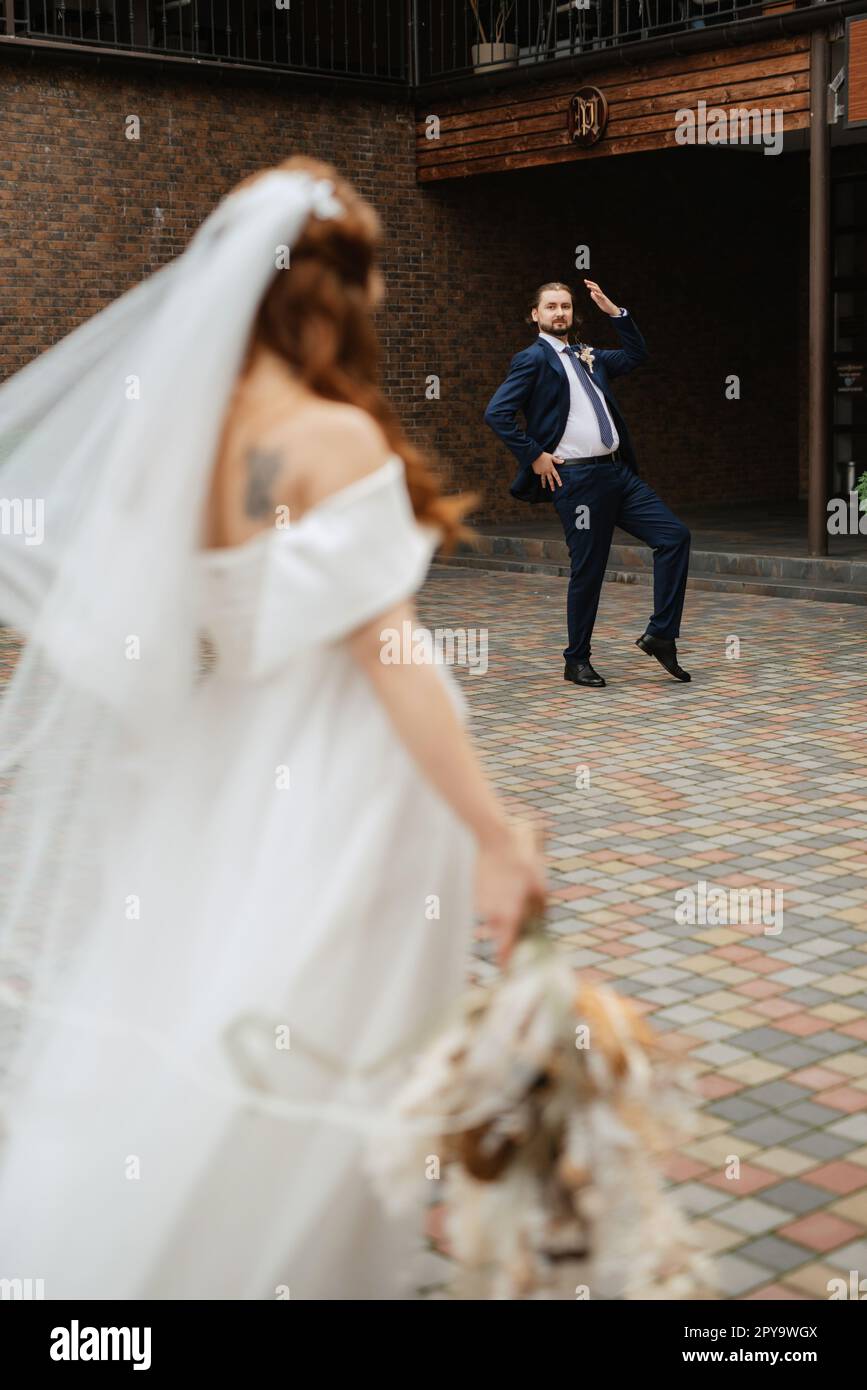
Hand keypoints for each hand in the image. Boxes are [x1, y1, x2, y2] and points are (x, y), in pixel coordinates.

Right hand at [475, 817, 547, 967]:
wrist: (494, 837)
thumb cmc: (522, 861)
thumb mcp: (541, 884)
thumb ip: (541, 909)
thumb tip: (542, 922)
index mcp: (509, 915)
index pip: (504, 950)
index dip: (506, 964)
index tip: (509, 974)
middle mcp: (491, 914)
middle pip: (499, 935)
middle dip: (509, 937)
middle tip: (521, 932)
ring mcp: (481, 903)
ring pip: (493, 919)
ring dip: (502, 917)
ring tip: (514, 898)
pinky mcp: (476, 892)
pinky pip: (487, 906)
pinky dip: (495, 904)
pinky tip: (504, 886)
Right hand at [531, 451, 562, 490]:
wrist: (535, 456)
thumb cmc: (543, 456)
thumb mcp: (551, 457)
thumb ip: (557, 460)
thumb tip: (563, 461)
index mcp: (551, 468)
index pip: (556, 476)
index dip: (558, 480)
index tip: (560, 485)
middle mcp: (546, 472)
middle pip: (550, 480)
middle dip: (552, 485)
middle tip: (553, 490)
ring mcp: (541, 472)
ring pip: (543, 479)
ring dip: (544, 484)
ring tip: (544, 487)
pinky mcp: (537, 472)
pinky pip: (538, 473)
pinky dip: (539, 472)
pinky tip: (537, 468)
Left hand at [584, 279, 620, 315]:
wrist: (611, 309)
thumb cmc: (604, 305)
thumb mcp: (598, 300)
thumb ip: (594, 297)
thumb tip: (591, 292)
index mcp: (598, 294)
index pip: (594, 287)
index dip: (589, 283)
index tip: (585, 280)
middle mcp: (600, 294)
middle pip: (596, 286)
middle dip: (590, 283)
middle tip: (585, 280)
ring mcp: (602, 296)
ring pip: (598, 290)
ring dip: (592, 287)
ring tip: (587, 285)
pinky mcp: (604, 300)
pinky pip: (601, 296)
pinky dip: (597, 294)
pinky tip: (594, 292)